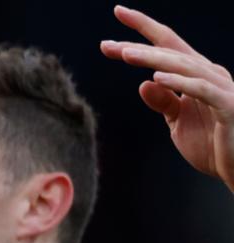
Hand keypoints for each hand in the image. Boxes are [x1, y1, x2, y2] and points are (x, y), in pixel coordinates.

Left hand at [102, 6, 233, 191]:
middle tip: (107, 44)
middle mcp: (210, 75)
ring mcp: (220, 89)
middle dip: (139, 45)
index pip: (167, 46)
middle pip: (171, 52)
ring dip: (154, 59)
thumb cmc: (212, 144)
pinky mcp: (228, 106)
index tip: (117, 13)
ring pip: (185, 66)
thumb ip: (163, 102)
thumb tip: (144, 83)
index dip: (143, 29)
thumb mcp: (178, 122)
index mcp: (196, 75)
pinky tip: (157, 77)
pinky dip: (181, 82)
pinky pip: (202, 90)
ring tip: (126, 54)